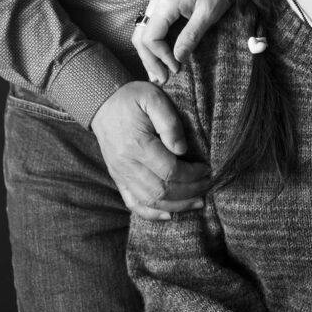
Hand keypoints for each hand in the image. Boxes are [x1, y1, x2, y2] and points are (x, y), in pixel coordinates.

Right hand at [90, 82, 211, 219]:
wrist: (102, 103)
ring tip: (198, 201)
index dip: (192, 174)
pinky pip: (133, 204)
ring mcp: (121, 174)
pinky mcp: (118, 178)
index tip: (207, 168)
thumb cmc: (131, 98)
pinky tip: (170, 214)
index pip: (170, 171)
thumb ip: (169, 123)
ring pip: (150, 201)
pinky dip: (152, 213)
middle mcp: (127, 165)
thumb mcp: (153, 98)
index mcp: (137, 145)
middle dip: (190, 192)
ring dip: (177, 205)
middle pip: (162, 191)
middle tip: (209, 184)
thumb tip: (182, 150)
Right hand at [132, 0, 229, 81]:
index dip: (161, 57)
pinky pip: (150, 27)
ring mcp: (156, 2)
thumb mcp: (207, 14)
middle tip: (162, 79)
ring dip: (148, 54)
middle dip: (149, 60)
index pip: (151, 38)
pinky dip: (152, 45)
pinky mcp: (161, 4)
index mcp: (165, 4)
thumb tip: (178, 58)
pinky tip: (159, 58)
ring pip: (141, 33)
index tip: (176, 68)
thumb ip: (191, 36)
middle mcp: (155, 2)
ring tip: (158, 74)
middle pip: (140, 37)